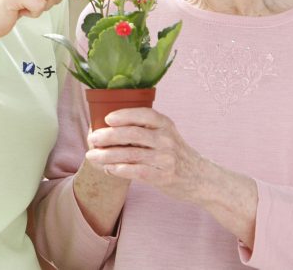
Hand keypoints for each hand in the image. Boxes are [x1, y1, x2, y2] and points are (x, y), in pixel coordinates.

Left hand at [84, 108, 209, 203]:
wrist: (200, 178)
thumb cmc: (175, 153)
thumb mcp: (167, 134)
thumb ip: (146, 128)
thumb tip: (109, 125)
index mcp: (165, 124)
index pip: (144, 114)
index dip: (125, 115)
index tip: (107, 118)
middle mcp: (166, 139)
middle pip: (133, 134)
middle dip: (109, 135)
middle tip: (92, 138)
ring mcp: (166, 159)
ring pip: (131, 154)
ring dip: (108, 155)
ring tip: (92, 156)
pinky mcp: (164, 177)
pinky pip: (138, 172)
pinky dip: (120, 170)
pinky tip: (108, 169)